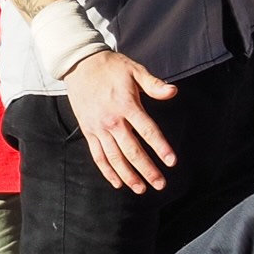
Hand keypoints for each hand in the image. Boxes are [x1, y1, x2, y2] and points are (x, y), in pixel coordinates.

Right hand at [63, 50, 178, 192]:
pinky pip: (98, 156)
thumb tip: (173, 92)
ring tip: (141, 188)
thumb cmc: (110, 67)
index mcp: (126, 105)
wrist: (79, 64)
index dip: (161, 147)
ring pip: (115, 158)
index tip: (171, 162)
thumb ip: (154, 84)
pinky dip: (107, 171)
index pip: (148, 131)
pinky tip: (118, 183)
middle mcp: (112, 121)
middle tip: (160, 184)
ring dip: (129, 176)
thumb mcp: (134, 70)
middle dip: (147, 170)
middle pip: (132, 151)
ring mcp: (98, 128)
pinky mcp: (89, 132)